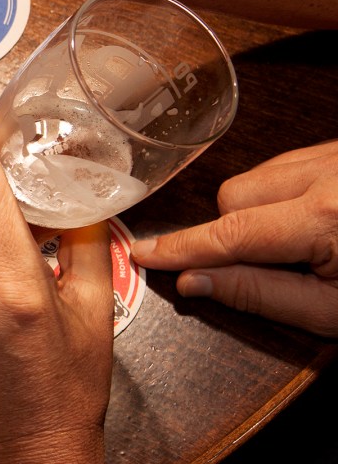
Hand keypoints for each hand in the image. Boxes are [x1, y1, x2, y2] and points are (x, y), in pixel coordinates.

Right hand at [130, 140, 337, 335]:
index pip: (232, 233)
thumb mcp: (332, 310)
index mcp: (327, 217)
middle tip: (271, 261)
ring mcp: (335, 153)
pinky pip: (288, 163)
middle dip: (235, 228)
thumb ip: (260, 294)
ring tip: (298, 239)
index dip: (183, 247)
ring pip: (258, 175)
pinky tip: (313, 215)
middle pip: (236, 194)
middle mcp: (329, 174)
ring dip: (259, 207)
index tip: (145, 254)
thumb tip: (194, 281)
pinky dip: (285, 191)